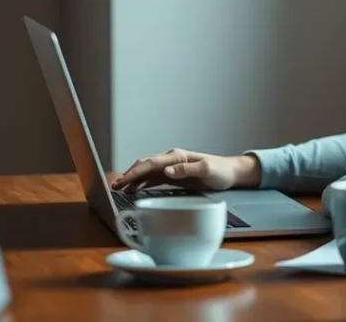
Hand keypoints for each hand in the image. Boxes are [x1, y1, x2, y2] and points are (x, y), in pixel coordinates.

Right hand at [111, 148, 260, 192]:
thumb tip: (167, 171)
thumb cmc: (221, 170)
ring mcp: (171, 168)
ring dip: (132, 179)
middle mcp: (171, 160)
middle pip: (145, 165)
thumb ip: (188, 169)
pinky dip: (141, 182)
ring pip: (146, 172)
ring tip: (118, 189)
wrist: (231, 173)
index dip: (135, 172)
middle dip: (128, 174)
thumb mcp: (207, 170)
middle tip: (114, 186)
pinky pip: (153, 179)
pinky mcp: (173, 176)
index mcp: (177, 156)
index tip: (123, 180)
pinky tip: (133, 189)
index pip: (151, 163)